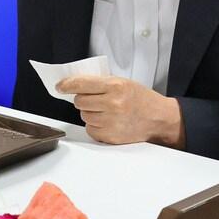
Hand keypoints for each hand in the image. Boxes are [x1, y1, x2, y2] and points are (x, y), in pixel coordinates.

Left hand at [57, 75, 184, 147]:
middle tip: (95, 99)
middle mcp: (112, 104)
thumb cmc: (141, 98)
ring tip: (106, 111)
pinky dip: (95, 125)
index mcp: (115, 86)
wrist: (158, 118)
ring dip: (90, 113)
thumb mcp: (123, 82)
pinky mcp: (110, 136)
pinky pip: (90, 129)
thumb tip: (74, 85)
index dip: (67, 84)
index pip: (81, 84)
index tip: (60, 86)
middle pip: (79, 101)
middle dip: (83, 99)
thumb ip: (100, 83)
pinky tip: (108, 121)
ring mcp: (111, 122)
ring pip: (84, 116)